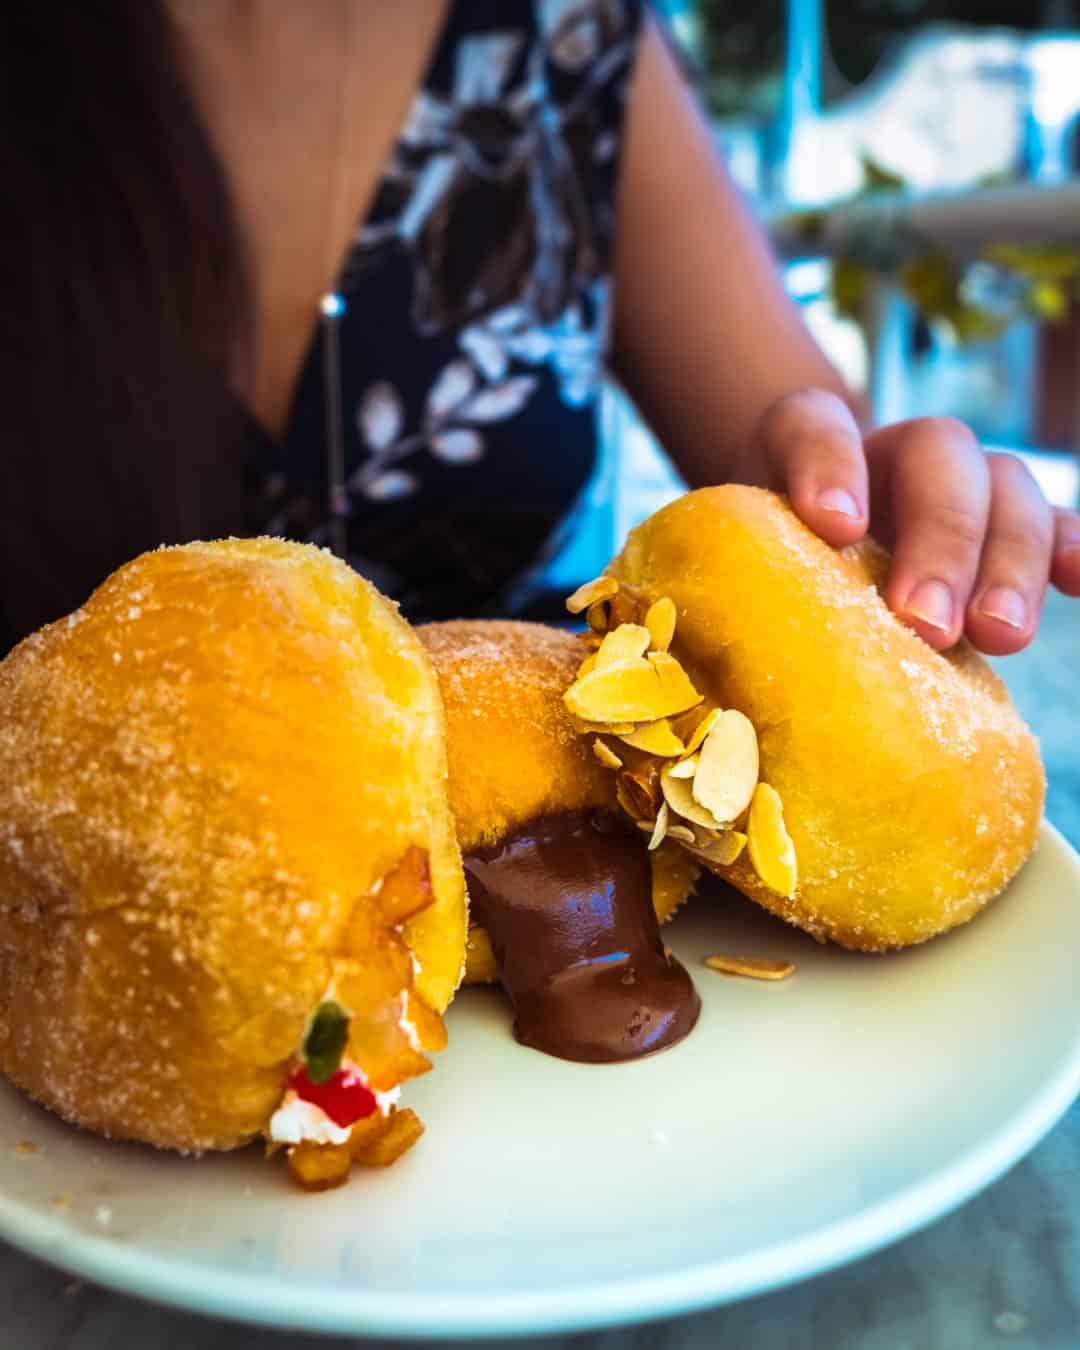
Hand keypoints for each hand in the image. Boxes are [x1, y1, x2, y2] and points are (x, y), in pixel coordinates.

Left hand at [750, 389, 1079, 655]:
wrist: (801, 555)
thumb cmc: (753, 570)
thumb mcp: (726, 564)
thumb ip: (720, 584)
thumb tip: (696, 660)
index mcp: (804, 445)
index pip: (812, 423)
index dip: (828, 464)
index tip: (835, 527)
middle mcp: (888, 451)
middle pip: (934, 454)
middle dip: (937, 537)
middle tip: (922, 622)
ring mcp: (954, 485)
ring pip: (1005, 484)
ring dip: (1007, 560)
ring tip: (996, 638)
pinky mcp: (1002, 529)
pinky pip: (1055, 522)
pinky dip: (1070, 547)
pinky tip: (1076, 581)